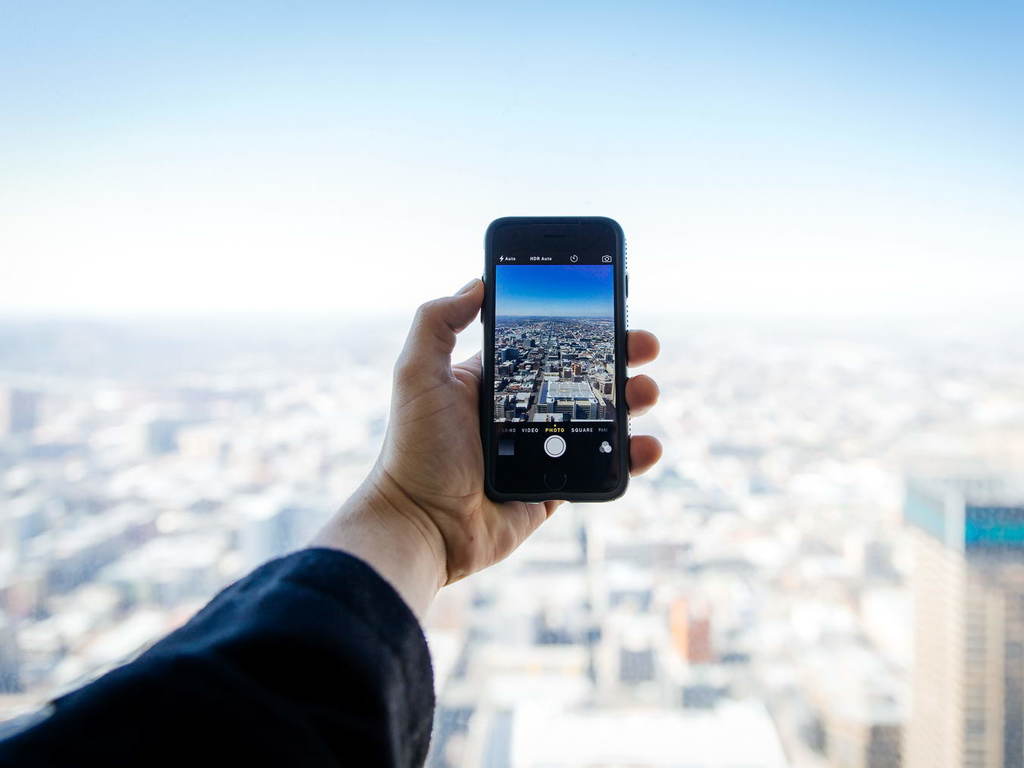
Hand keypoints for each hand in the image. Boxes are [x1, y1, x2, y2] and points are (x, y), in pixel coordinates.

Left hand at [314, 278, 661, 615]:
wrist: (422, 525)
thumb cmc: (415, 450)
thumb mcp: (417, 374)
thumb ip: (437, 322)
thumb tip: (478, 282)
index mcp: (492, 382)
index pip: (545, 346)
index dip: (579, 328)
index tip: (611, 305)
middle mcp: (519, 413)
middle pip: (582, 378)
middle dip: (619, 357)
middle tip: (645, 345)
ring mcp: (541, 450)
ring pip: (599, 419)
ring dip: (631, 401)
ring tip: (646, 391)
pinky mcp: (555, 488)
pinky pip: (601, 468)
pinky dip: (631, 457)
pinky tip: (647, 444)